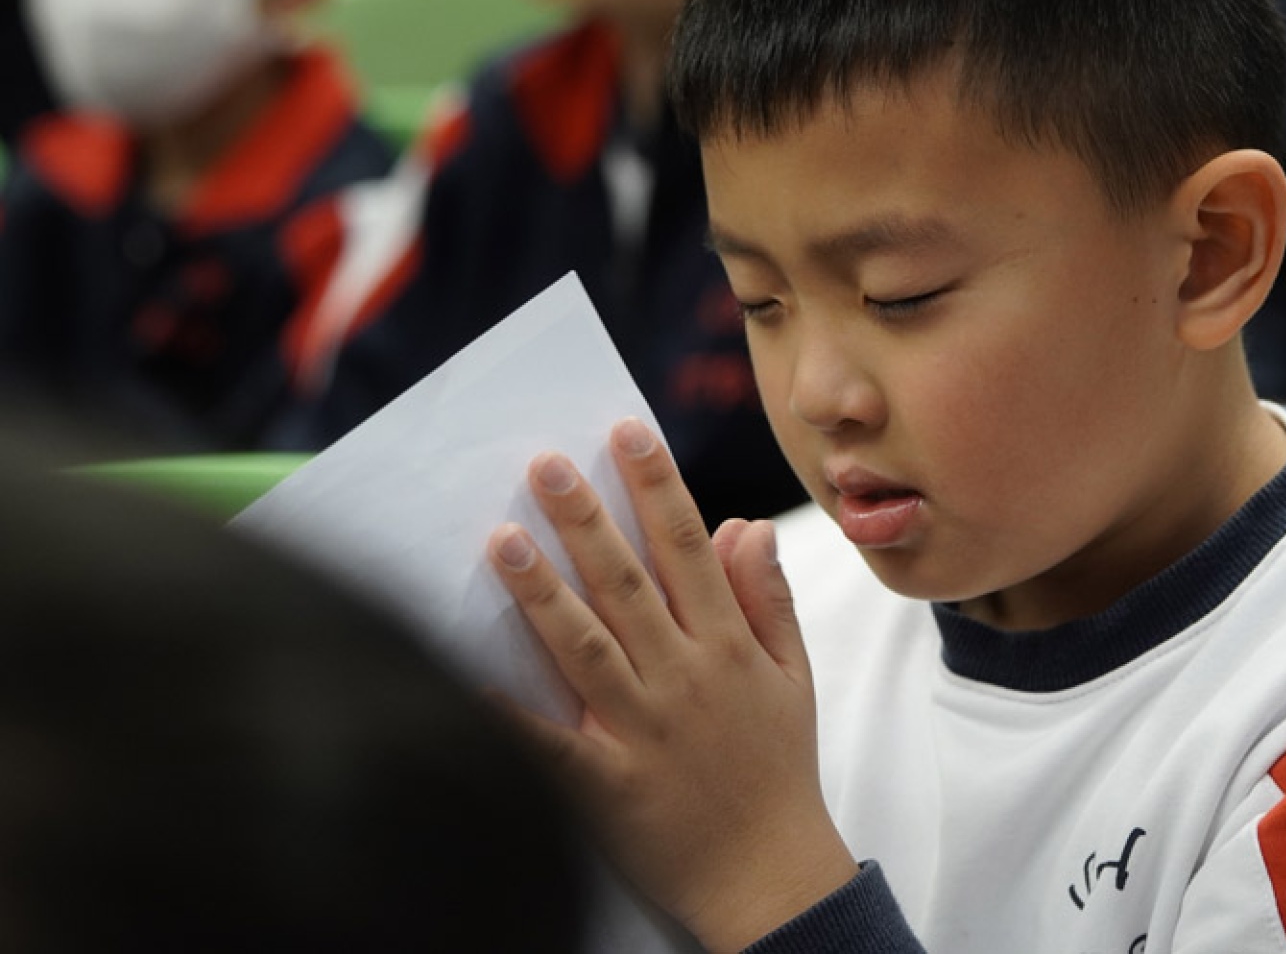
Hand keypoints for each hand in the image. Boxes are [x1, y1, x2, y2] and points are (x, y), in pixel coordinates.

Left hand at [488, 417, 857, 951]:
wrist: (769, 876)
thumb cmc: (778, 769)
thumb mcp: (793, 676)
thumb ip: (768, 599)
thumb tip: (747, 525)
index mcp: (730, 648)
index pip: (687, 550)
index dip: (657, 487)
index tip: (627, 434)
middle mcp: (685, 679)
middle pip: (628, 585)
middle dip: (587, 519)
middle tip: (545, 464)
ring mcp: (643, 731)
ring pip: (586, 647)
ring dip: (543, 591)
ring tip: (504, 539)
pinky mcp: (605, 784)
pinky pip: (550, 742)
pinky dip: (510, 709)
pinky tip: (468, 669)